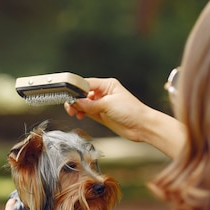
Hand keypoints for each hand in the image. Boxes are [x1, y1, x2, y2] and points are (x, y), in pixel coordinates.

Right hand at [64, 77, 186, 158]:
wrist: (142, 126)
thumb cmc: (131, 111)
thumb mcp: (108, 104)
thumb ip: (90, 104)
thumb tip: (76, 102)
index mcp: (107, 85)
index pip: (87, 83)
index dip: (76, 89)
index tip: (68, 94)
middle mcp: (104, 93)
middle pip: (84, 93)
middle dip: (75, 99)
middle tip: (70, 106)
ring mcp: (103, 104)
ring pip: (84, 103)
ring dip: (77, 107)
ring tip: (73, 112)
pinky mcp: (102, 115)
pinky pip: (88, 112)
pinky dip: (82, 113)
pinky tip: (80, 116)